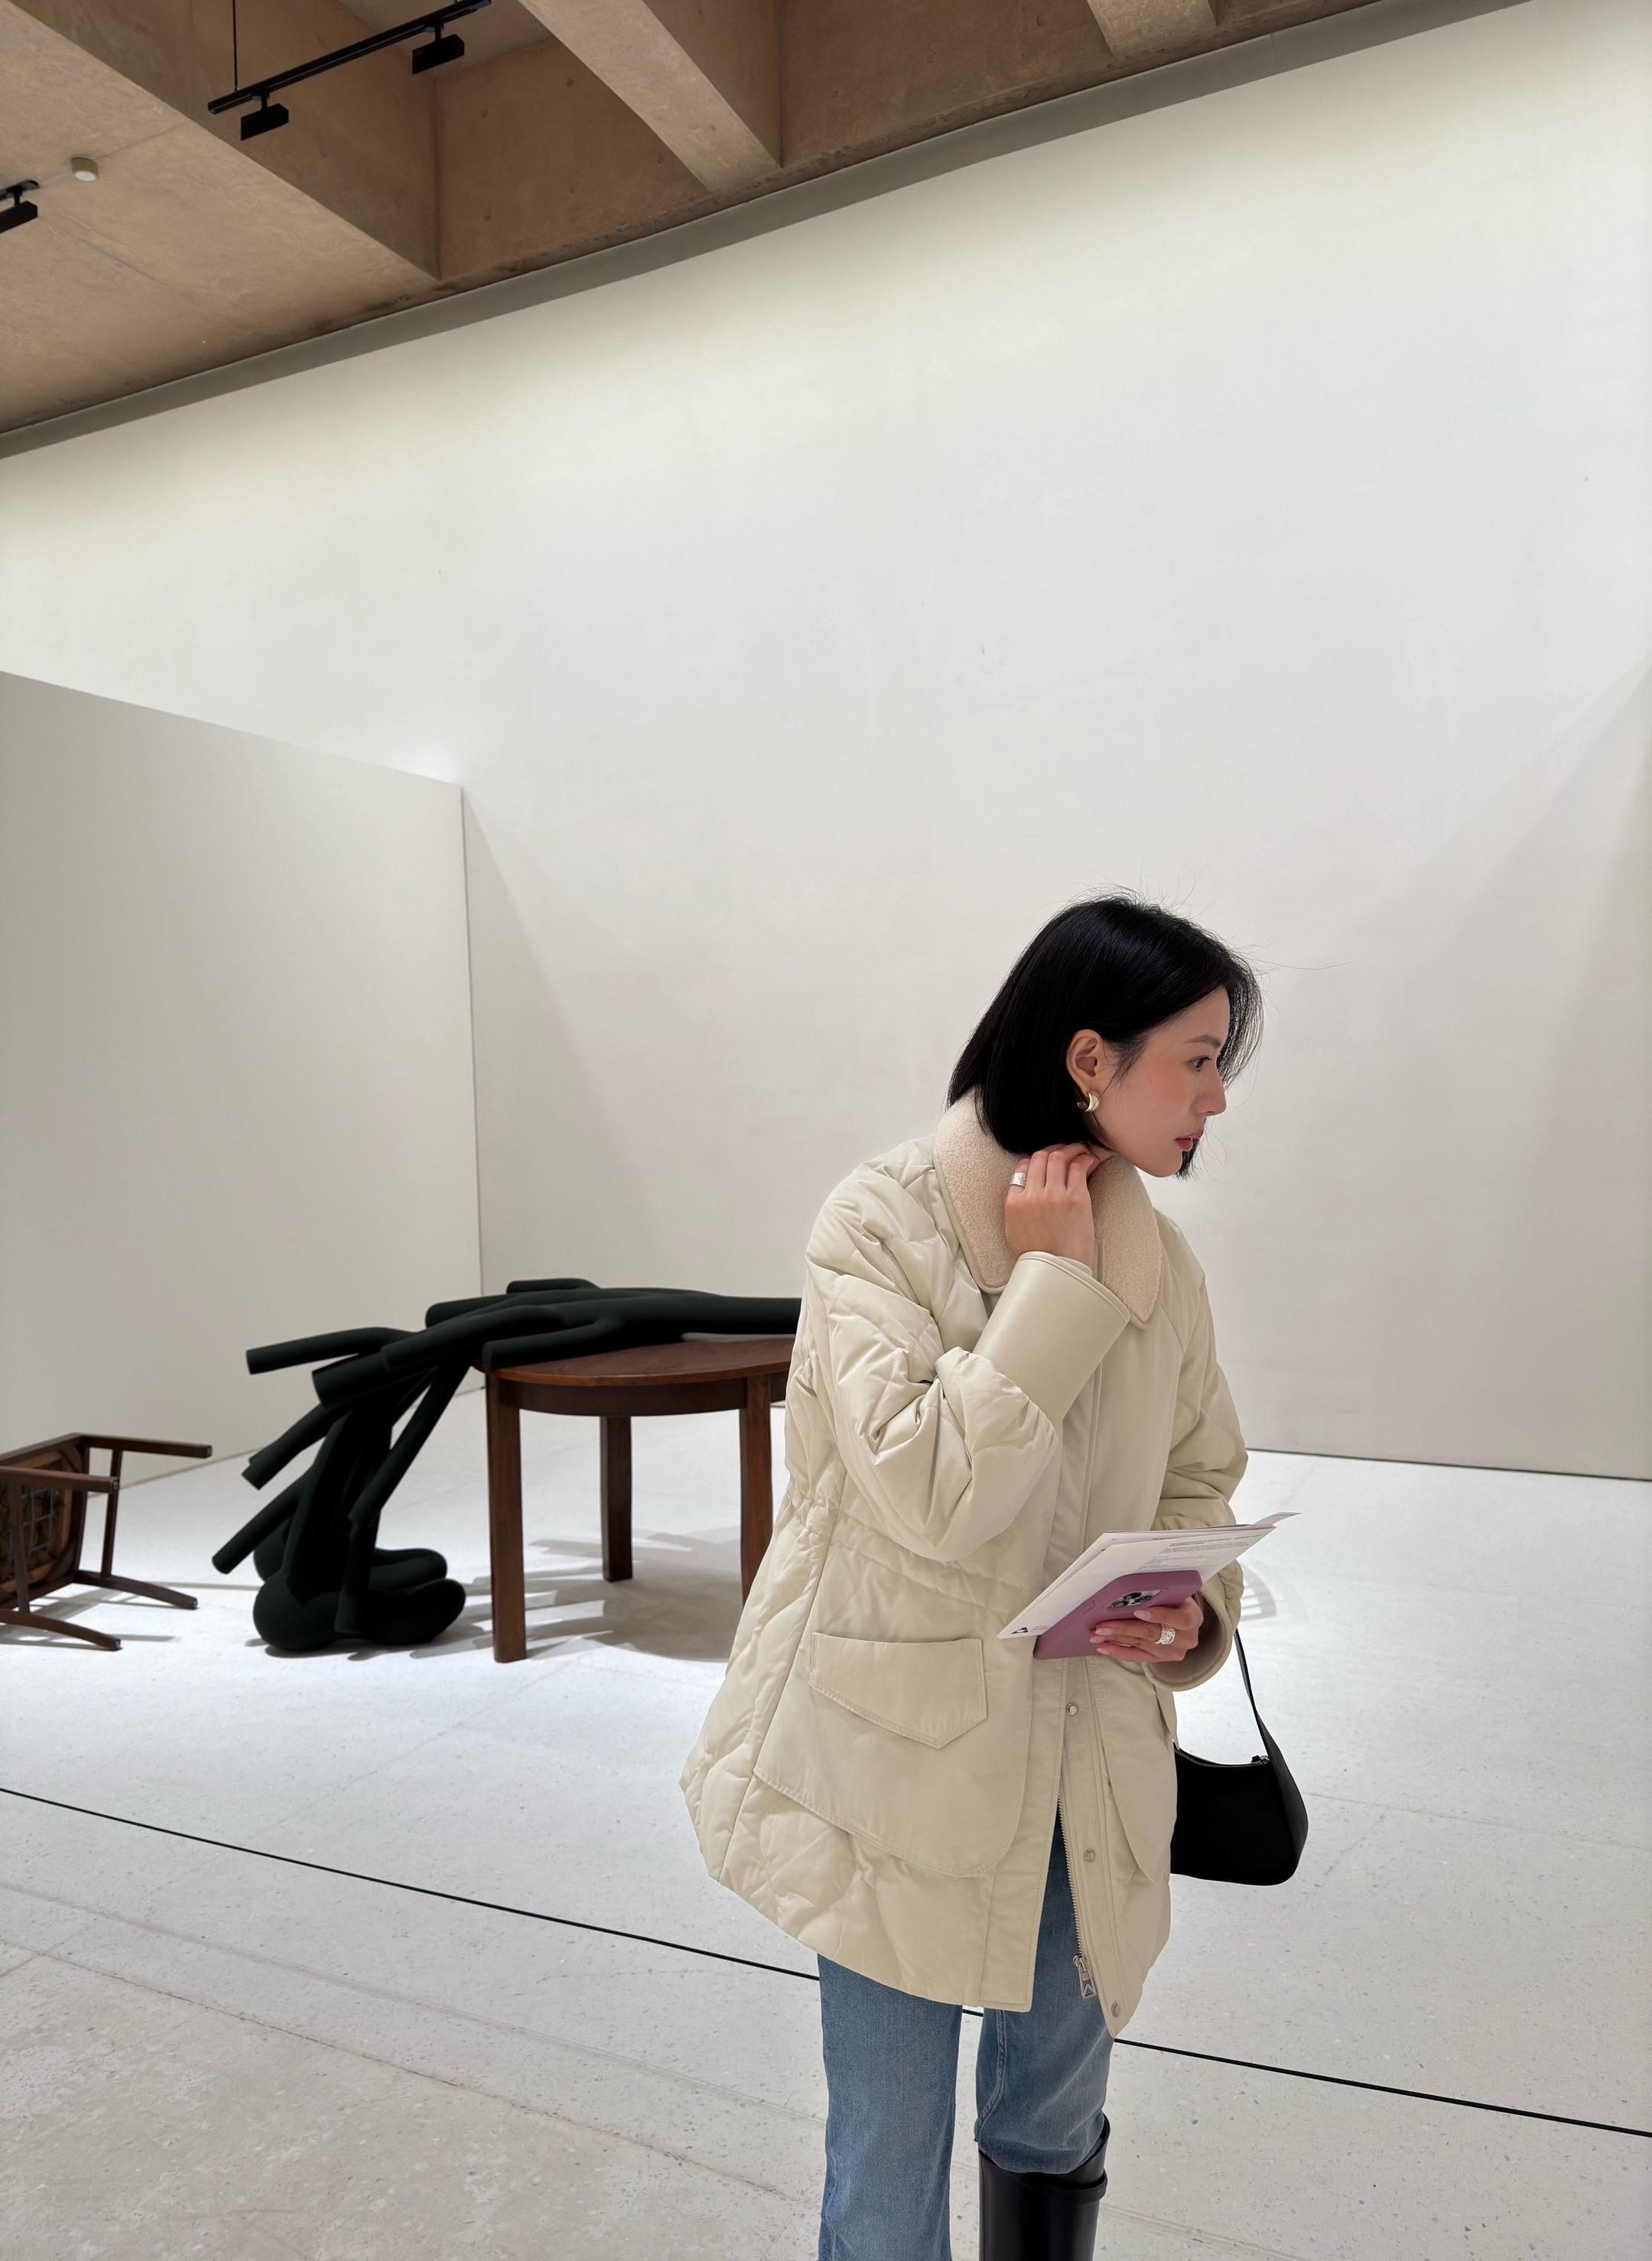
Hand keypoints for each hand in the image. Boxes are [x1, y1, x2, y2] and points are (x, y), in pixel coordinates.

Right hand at [1005, 1143, 1108, 1265]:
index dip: (1035, 1161)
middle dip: (1052, 1151)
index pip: (1022, 1167)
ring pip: (1058, 1157)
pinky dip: (1083, 1158)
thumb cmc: (1039, 1255)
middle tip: (1065, 1151)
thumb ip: (1015, 1205)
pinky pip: (1078, 1167)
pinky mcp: (1076, 1199)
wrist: (1058, 1271)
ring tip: (1080, 1150)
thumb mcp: (1014, 1229)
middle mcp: (1032, 1195)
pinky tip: (1088, 1159)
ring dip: (1070, 1149)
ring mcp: (1054, 1196)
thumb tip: (1023, 1188)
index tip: (1045, 1162)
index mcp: (1014, 1202)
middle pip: (1039, 1157)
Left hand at [1090, 1595, 1204, 1664]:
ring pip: (1140, 1644)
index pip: (1177, 1619)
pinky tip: (1104, 1647)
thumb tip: (1130, 1586)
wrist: (1188, 1621)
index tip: (1138, 1611)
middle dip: (1124, 1629)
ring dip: (1115, 1639)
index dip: (1158, 1615)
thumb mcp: (1177, 1594)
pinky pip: (1138, 1657)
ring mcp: (1173, 1652)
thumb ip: (1161, 1594)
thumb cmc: (1177, 1601)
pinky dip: (1119, 1652)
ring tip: (1096, 1635)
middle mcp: (1185, 1639)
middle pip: (1152, 1633)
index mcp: (1192, 1618)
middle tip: (1102, 1627)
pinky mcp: (1160, 1660)